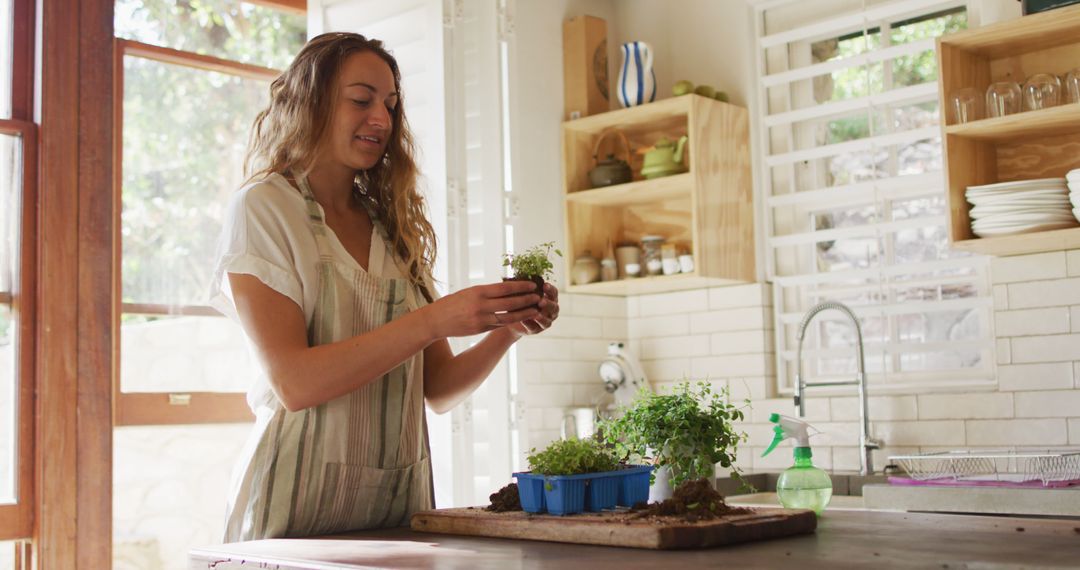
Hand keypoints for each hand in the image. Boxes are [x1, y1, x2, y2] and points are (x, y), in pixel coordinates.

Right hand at [421, 281, 540, 339]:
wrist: (435, 320)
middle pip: (510, 303)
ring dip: (523, 313)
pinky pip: (499, 325)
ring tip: (535, 309)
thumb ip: (486, 293)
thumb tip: (507, 290)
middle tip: (539, 297)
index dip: (521, 286)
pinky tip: (520, 318)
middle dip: (527, 300)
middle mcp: (481, 306)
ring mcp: (481, 319)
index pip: (505, 288)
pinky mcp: (480, 330)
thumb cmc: (452, 303)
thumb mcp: (469, 292)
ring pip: (508, 317)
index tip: (533, 284)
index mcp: (478, 292)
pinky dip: (511, 321)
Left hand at [507, 282, 559, 336]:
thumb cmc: (521, 302)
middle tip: (541, 301)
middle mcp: (550, 311)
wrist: (513, 319)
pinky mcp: (536, 330)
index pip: (554, 293)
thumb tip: (518, 276)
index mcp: (550, 299)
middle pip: (554, 308)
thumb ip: (525, 287)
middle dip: (549, 304)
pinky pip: (535, 328)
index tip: (544, 285)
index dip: (551, 290)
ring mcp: (545, 322)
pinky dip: (530, 324)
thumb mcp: (523, 293)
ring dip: (542, 317)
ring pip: (547, 321)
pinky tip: (525, 320)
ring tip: (536, 314)